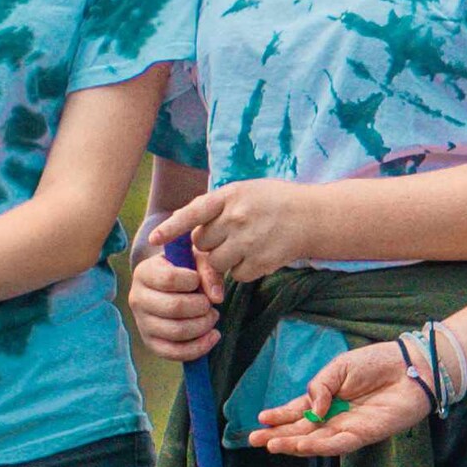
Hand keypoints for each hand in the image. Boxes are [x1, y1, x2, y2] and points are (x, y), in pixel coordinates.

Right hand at [127, 226, 217, 361]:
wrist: (169, 285)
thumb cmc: (185, 269)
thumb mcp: (196, 260)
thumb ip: (208, 271)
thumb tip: (217, 298)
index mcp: (144, 273)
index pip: (169, 279)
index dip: (192, 280)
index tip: (198, 280)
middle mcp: (137, 298)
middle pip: (173, 307)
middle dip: (201, 307)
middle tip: (209, 304)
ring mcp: (142, 323)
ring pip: (176, 332)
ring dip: (203, 326)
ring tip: (212, 316)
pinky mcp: (151, 343)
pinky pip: (174, 352)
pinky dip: (199, 347)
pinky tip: (213, 336)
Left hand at [171, 178, 336, 284]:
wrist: (312, 216)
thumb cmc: (272, 202)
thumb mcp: (243, 191)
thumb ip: (216, 207)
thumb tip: (187, 229)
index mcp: (230, 196)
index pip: (193, 212)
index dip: (172, 228)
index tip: (154, 240)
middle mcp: (237, 218)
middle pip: (202, 242)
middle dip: (208, 243)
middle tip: (227, 235)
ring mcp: (249, 242)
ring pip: (216, 262)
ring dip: (223, 259)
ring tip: (243, 245)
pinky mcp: (261, 262)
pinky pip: (236, 275)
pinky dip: (241, 270)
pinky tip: (257, 255)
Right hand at [251, 342, 427, 455]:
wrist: (410, 366)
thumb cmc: (376, 363)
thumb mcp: (339, 366)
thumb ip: (320, 385)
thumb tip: (310, 408)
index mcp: (326, 398)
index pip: (297, 411)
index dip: (279, 416)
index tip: (260, 420)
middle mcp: (334, 416)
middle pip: (301, 430)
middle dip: (278, 435)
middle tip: (255, 440)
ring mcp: (348, 427)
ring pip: (316, 441)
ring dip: (295, 444)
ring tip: (274, 445)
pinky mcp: (365, 434)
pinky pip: (340, 443)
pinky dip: (321, 445)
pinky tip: (303, 445)